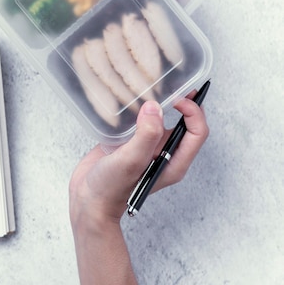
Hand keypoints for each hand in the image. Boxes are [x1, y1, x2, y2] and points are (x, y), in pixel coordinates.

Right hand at [69, 97, 208, 226]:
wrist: (87, 201)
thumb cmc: (111, 189)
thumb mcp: (131, 162)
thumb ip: (146, 135)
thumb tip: (155, 107)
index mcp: (173, 162)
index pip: (196, 132)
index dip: (193, 112)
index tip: (177, 99)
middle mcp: (163, 153)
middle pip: (183, 123)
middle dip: (182, 102)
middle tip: (172, 83)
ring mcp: (145, 148)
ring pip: (160, 119)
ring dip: (159, 103)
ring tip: (152, 86)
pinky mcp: (128, 143)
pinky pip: (138, 122)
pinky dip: (137, 109)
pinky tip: (128, 99)